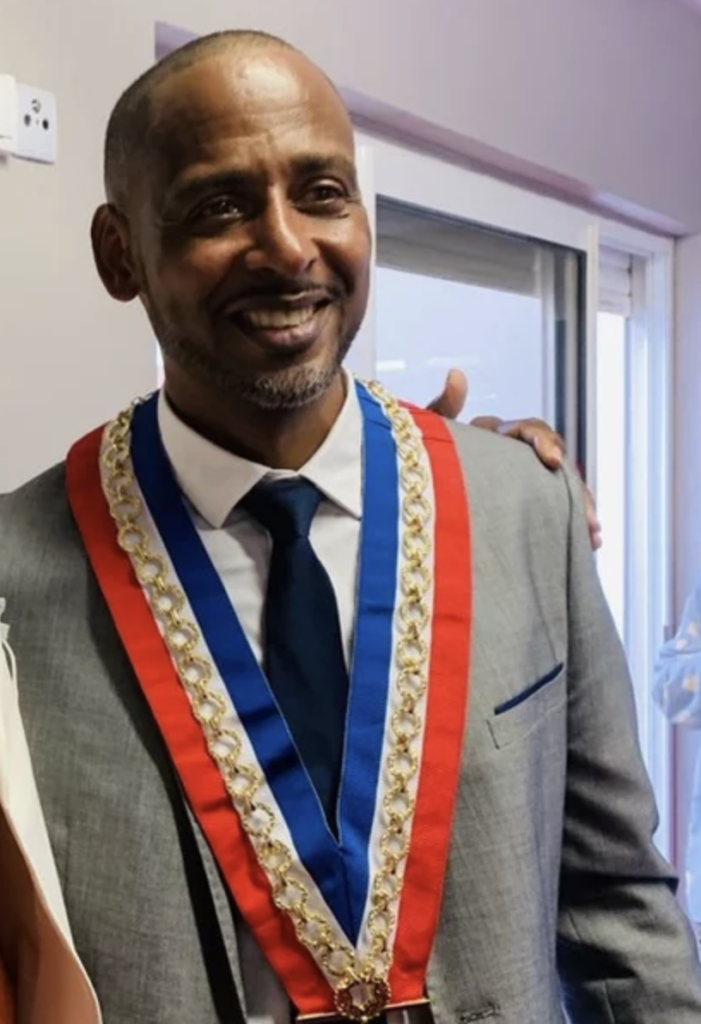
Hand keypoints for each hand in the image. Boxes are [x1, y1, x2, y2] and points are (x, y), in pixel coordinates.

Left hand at [426, 371, 601, 550]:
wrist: (409, 494)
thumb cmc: (415, 459)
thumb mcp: (428, 436)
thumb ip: (443, 408)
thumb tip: (456, 374)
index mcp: (495, 435)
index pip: (531, 430)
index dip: (545, 442)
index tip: (553, 461)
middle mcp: (513, 455)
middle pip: (557, 464)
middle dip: (576, 487)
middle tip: (588, 515)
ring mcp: (519, 482)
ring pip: (560, 490)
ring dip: (580, 510)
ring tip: (592, 536)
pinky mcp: (520, 506)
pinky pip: (552, 512)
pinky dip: (570, 525)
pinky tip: (586, 543)